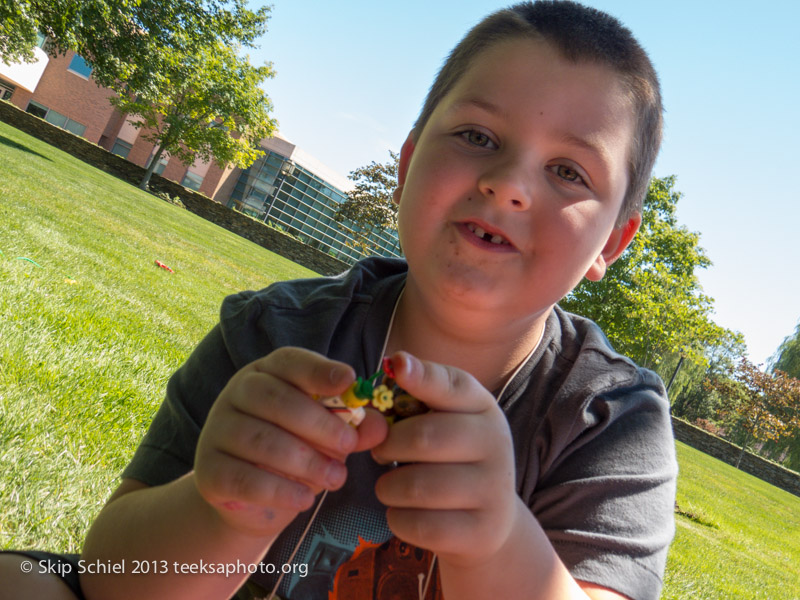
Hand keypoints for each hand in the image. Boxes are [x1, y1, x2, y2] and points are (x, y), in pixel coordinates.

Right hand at [194, 347, 387, 536]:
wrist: (251, 501)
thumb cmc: (296, 452)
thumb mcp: (327, 435)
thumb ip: (354, 427)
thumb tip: (381, 425)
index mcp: (267, 372)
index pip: (291, 362)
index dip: (319, 370)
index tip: (349, 381)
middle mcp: (237, 393)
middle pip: (276, 399)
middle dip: (319, 423)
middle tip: (349, 445)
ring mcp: (217, 430)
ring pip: (262, 441)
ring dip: (306, 462)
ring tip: (336, 479)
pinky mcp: (208, 471)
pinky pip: (245, 479)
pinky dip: (280, 491)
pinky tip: (305, 500)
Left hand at [371, 352, 516, 565]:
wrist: (489, 519)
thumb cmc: (452, 458)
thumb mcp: (444, 421)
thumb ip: (416, 398)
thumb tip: (392, 366)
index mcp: (483, 407)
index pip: (452, 385)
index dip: (422, 376)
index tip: (397, 365)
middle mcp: (496, 442)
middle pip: (423, 437)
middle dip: (387, 446)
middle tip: (381, 452)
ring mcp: (494, 489)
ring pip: (416, 486)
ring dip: (387, 487)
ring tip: (390, 486)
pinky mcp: (482, 531)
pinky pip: (419, 525)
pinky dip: (398, 518)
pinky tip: (404, 512)